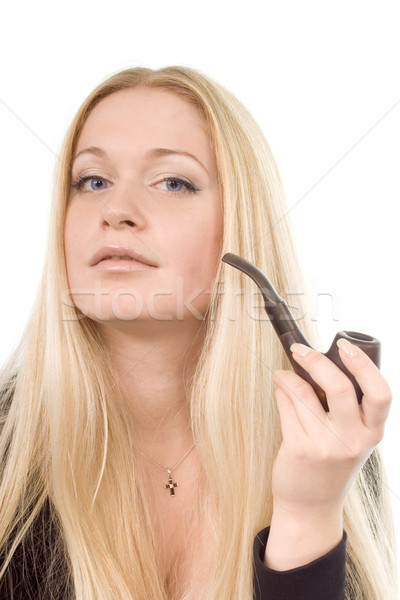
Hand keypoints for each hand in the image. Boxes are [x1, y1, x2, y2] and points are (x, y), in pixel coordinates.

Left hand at [265, 337, 391, 568]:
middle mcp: (352, 440)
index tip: (344, 346)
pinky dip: (281, 393)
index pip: (380, 393)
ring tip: (282, 374)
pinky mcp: (300, 449)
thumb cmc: (332, 466)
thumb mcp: (353, 440)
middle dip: (316, 361)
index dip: (363, 365)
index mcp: (372, 432)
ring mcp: (325, 446)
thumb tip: (323, 363)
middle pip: (339, 387)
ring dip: (288, 377)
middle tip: (300, 350)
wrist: (311, 507)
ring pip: (304, 394)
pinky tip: (280, 391)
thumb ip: (349, 409)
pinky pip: (287, 407)